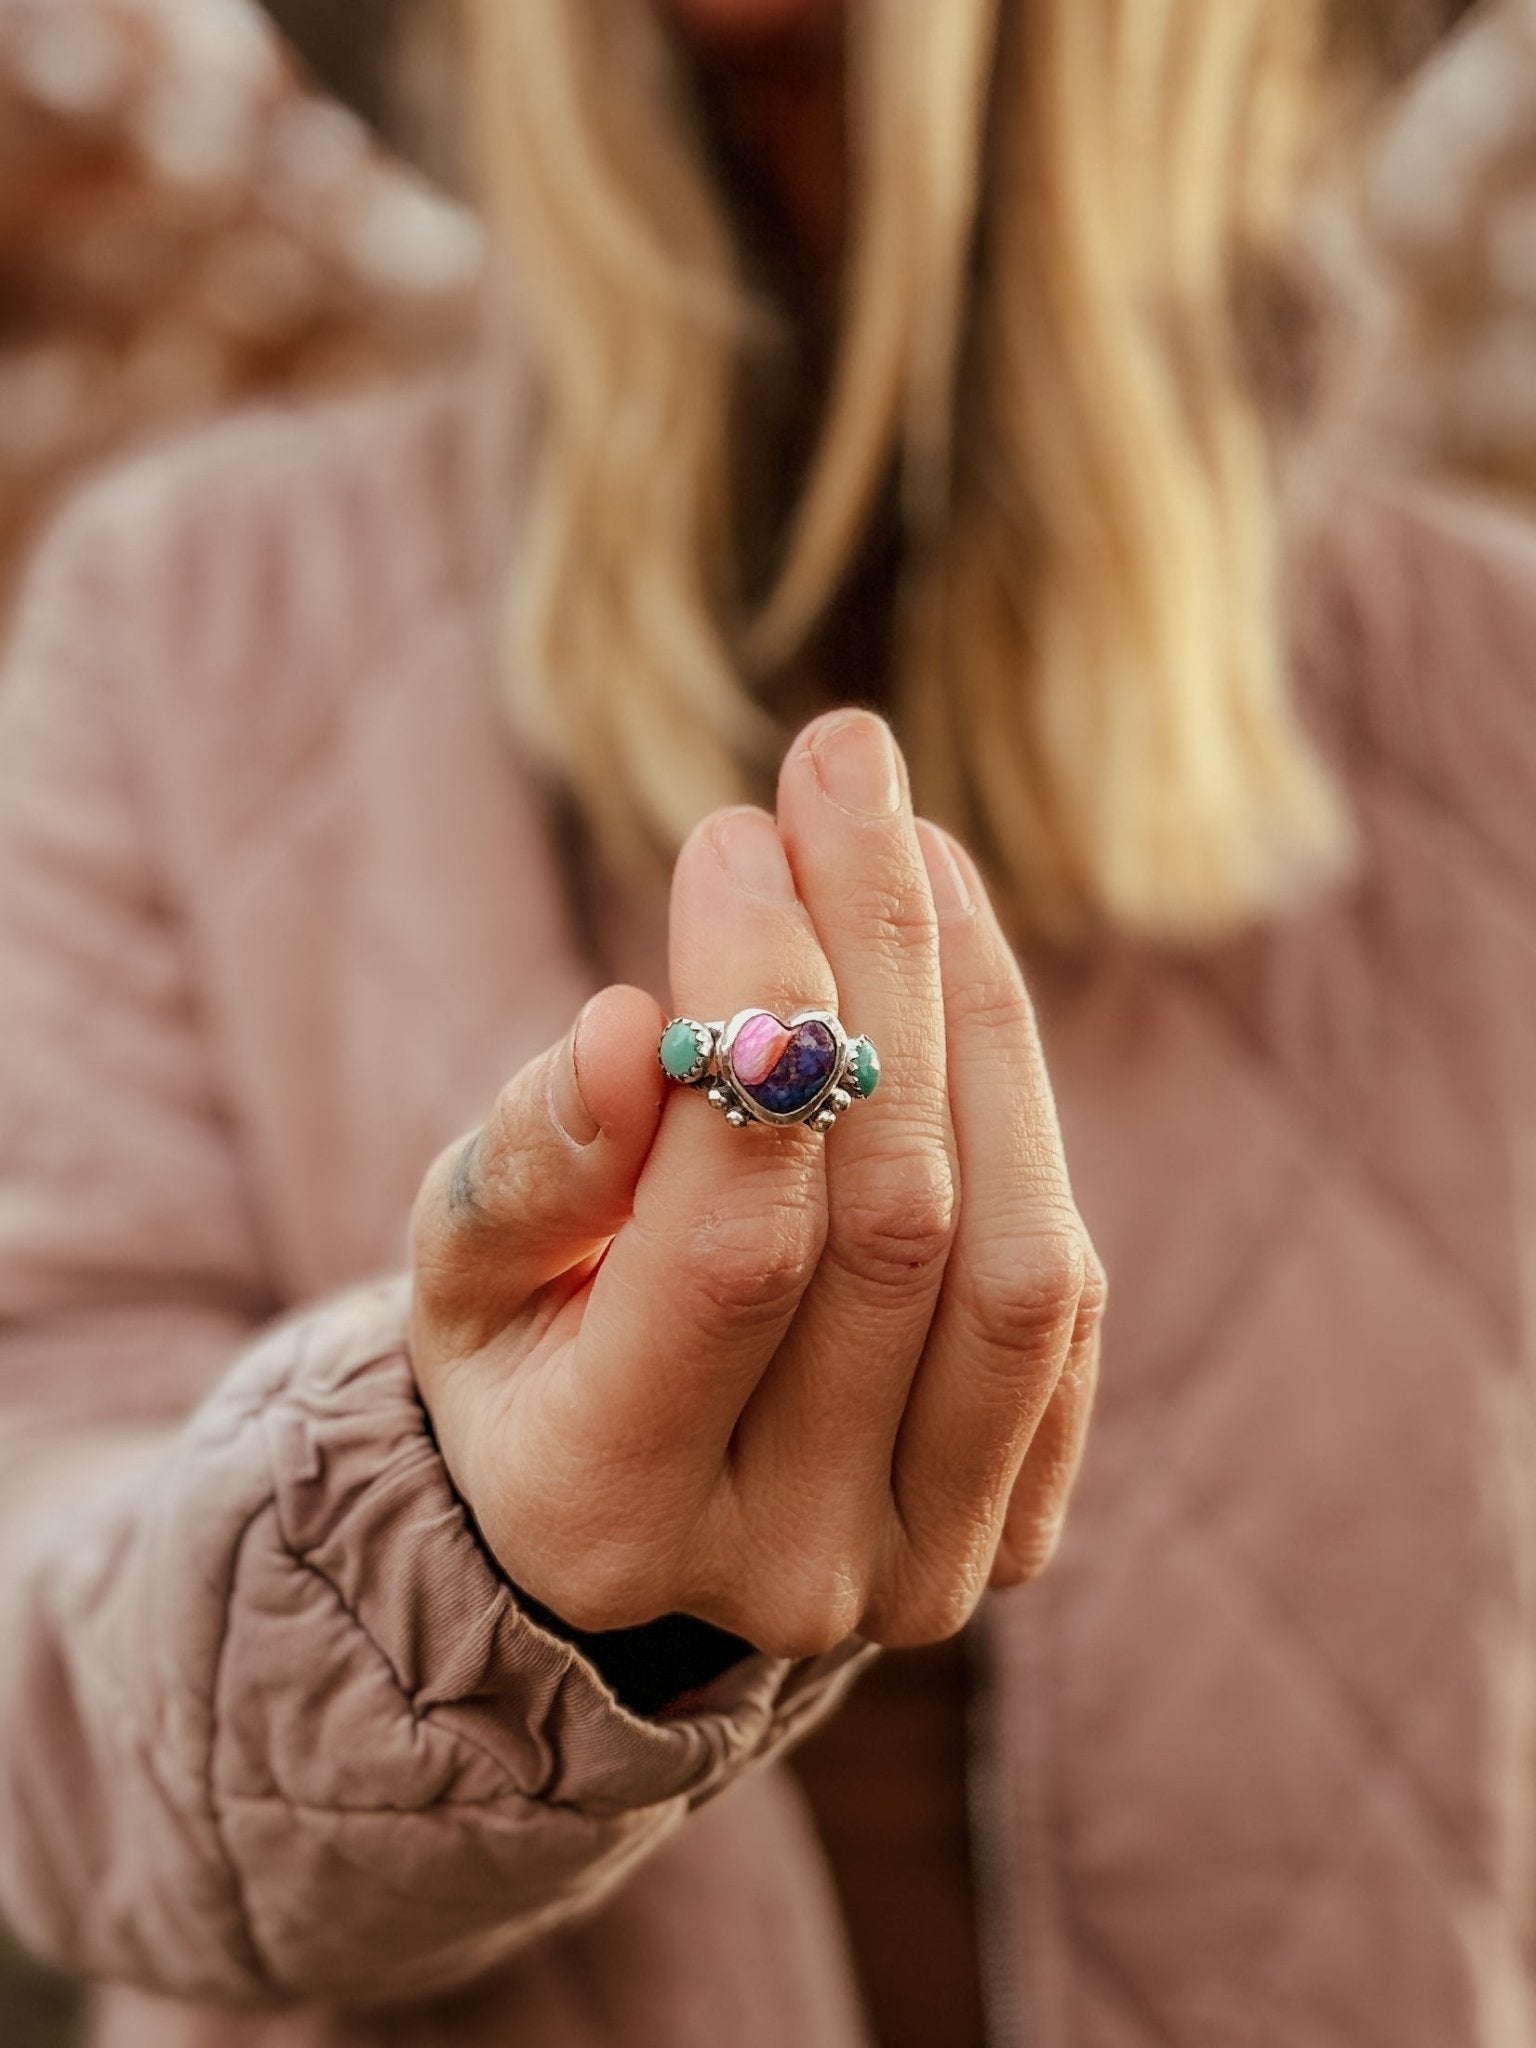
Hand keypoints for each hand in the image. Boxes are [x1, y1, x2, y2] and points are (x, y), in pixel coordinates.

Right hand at [409, 710, 1103, 1657]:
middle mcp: (786, 1561)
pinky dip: (1020, 1112)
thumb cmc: (525, 1351)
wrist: (631, 1508)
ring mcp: (923, 1561)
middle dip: (875, 964)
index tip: (736, 834)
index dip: (758, 1019)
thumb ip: (528, 1167)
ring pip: (1016, 1260)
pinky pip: (1066, 1298)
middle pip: (893, 1227)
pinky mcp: (1017, 1522)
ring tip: (914, 847)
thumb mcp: (468, 1264)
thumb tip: (626, 1033)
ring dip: (977, 1014)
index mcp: (604, 1505)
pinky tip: (962, 975)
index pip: (733, 1246)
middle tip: (841, 769)